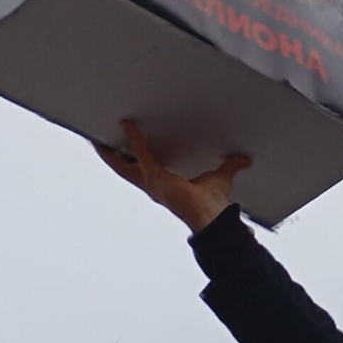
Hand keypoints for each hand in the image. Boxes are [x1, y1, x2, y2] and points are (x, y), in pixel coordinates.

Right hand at [94, 120, 251, 233]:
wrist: (211, 216)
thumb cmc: (213, 203)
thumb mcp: (222, 176)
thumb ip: (231, 166)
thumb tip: (244, 160)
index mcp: (163, 185)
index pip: (142, 170)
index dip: (130, 160)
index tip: (120, 150)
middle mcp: (153, 185)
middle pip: (125, 169)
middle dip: (111, 157)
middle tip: (99, 143)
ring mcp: (151, 182)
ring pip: (124, 164)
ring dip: (111, 151)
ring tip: (97, 139)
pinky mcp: (155, 177)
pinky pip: (142, 153)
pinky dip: (135, 139)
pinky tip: (128, 125)